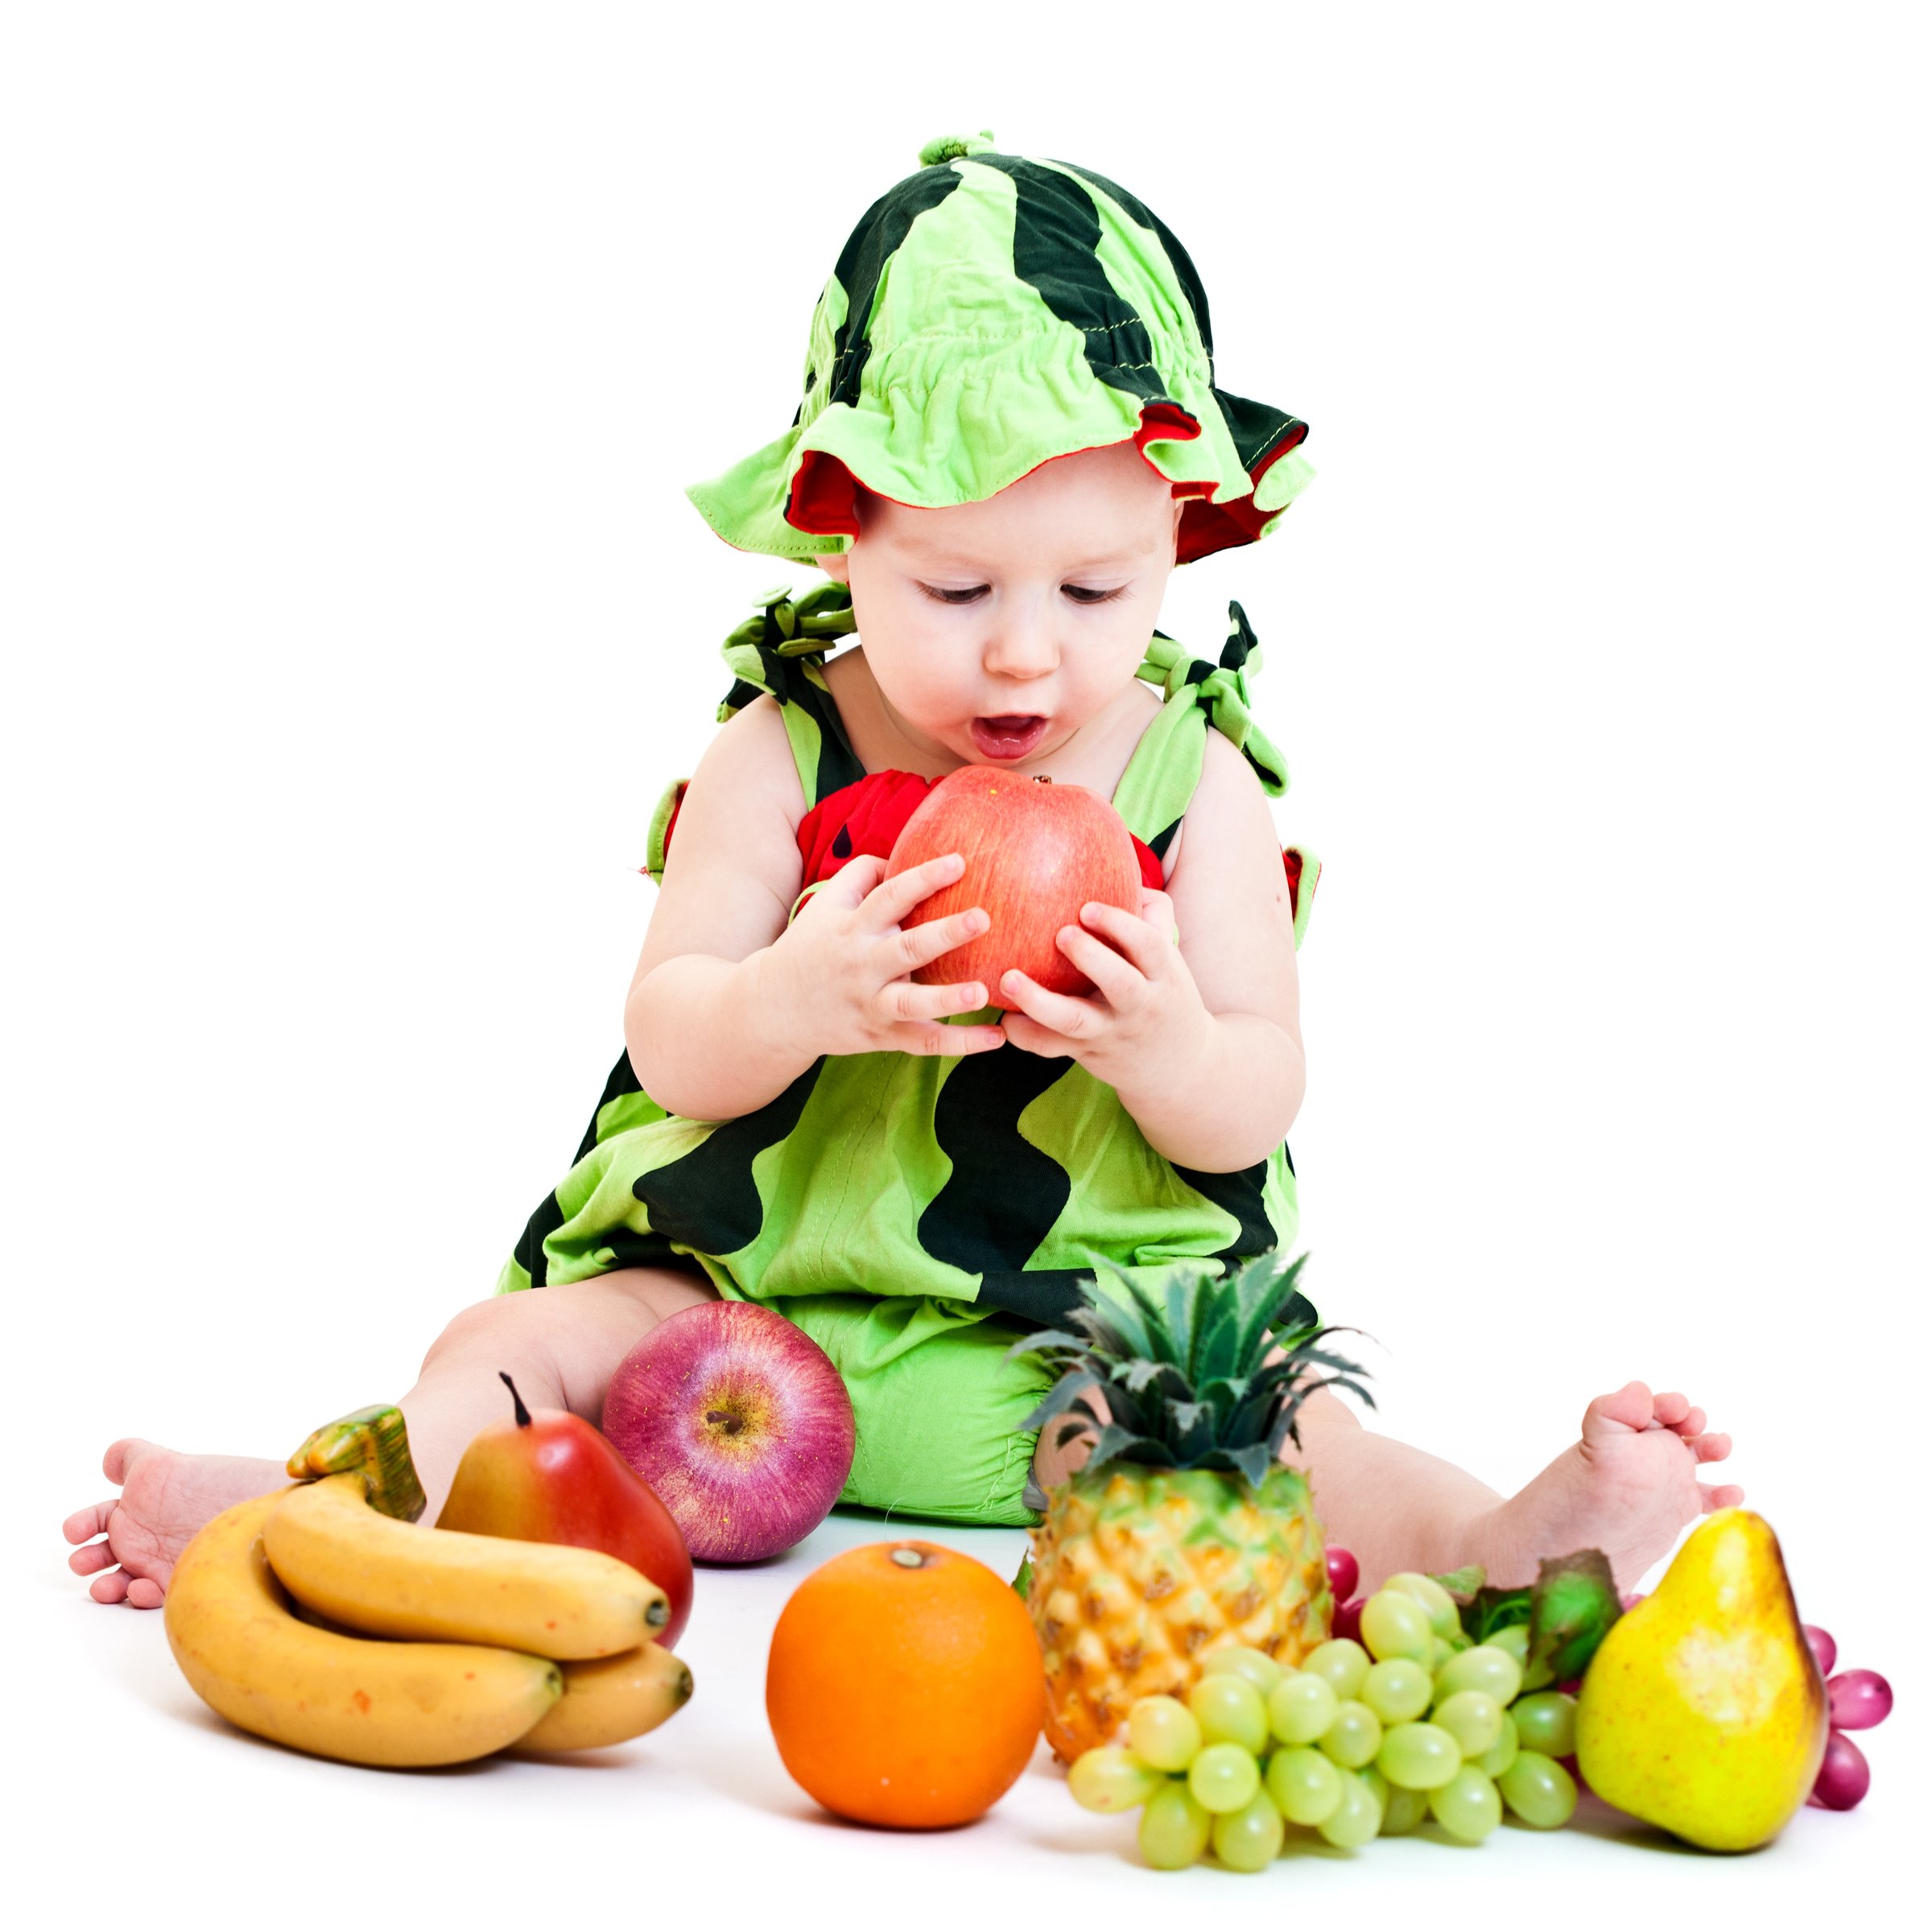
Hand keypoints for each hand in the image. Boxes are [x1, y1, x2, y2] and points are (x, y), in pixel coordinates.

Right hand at [765, 852, 1005, 1059]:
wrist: (773, 1008)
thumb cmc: (811, 947)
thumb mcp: (826, 905)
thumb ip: (863, 875)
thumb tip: (903, 854)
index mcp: (852, 929)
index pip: (890, 898)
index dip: (923, 878)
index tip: (959, 862)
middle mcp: (862, 967)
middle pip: (906, 950)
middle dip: (944, 934)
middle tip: (982, 918)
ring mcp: (871, 1005)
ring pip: (911, 1004)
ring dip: (947, 999)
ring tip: (981, 992)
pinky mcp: (880, 1036)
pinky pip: (922, 1043)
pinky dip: (959, 1044)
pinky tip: (995, 1039)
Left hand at [998, 889, 1208, 1090]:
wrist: (1179, 1068)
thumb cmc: (1164, 993)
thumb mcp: (1169, 957)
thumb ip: (1151, 913)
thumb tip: (1121, 864)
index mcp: (1161, 975)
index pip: (1149, 947)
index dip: (1122, 926)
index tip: (1088, 908)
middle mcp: (1139, 1005)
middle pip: (1120, 985)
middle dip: (1091, 959)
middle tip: (1060, 934)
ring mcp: (1111, 1033)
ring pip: (1076, 1022)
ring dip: (1039, 1002)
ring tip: (1007, 979)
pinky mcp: (1086, 1053)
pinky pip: (1052, 1048)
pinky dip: (1026, 1035)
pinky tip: (1004, 1018)